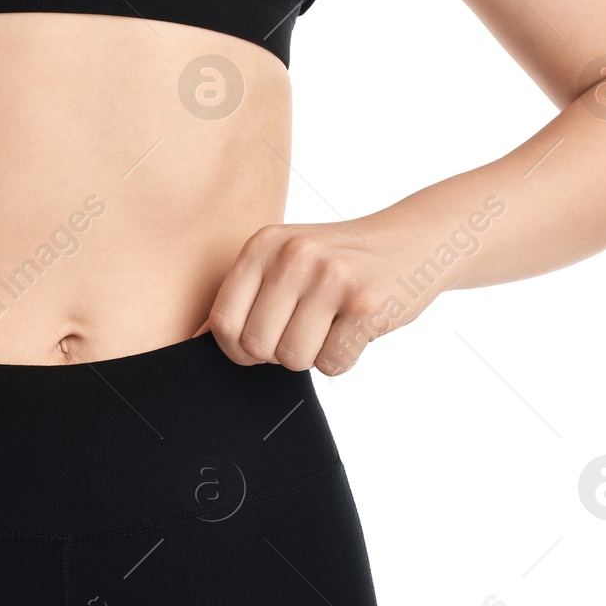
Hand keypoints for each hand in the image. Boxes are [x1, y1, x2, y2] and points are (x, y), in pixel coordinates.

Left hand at [194, 221, 438, 374]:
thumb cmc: (337, 263)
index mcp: (263, 245)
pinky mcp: (367, 304)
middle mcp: (294, 255)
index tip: (259, 346)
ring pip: (293, 359)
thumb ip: (241, 296)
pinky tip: (356, 329)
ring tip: (331, 325)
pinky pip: (332, 363)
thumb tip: (192, 342)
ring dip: (312, 356)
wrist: (413, 241)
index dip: (237, 350)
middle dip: (278, 353)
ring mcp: (332, 276)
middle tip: (305, 330)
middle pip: (256, 347)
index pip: (223, 323)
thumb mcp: (282, 262)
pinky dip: (343, 358)